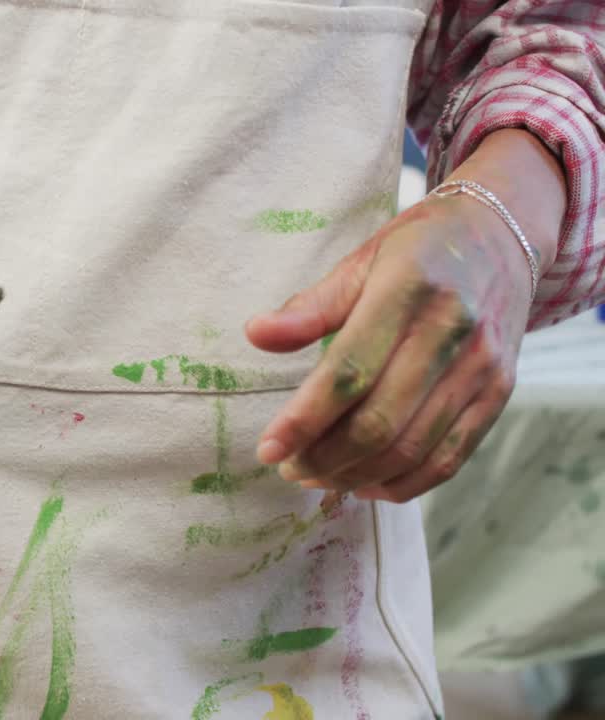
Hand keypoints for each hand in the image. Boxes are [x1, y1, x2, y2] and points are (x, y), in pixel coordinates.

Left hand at [246, 130, 565, 502]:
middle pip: (380, 420)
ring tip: (318, 477)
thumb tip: (255, 334)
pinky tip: (366, 483)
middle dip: (325, 457)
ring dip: (357, 474)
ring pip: (414, 447)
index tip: (268, 449)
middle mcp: (450, 333)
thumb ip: (310, 306)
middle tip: (289, 468)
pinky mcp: (499, 393)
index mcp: (406, 291)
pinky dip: (404, 483)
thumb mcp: (360, 261)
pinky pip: (451, 457)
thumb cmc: (417, 250)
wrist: (502, 236)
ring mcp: (481, 368)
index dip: (304, 419)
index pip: (348, 372)